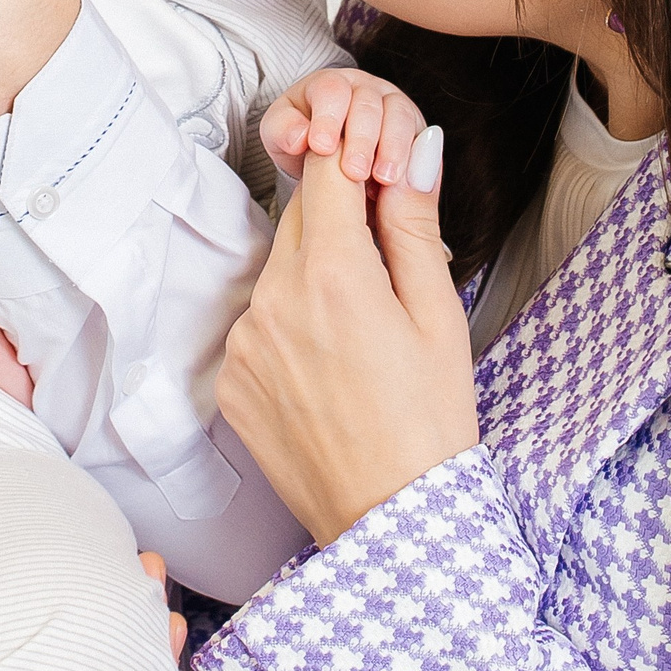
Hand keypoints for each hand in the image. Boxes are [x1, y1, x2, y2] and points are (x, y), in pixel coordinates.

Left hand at [218, 135, 478, 542]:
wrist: (392, 520)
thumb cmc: (429, 422)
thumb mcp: (438, 313)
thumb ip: (415, 223)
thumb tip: (413, 150)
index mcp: (331, 273)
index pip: (326, 173)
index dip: (354, 163)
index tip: (376, 173)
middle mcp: (273, 300)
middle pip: (298, 220)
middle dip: (340, 226)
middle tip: (387, 272)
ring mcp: (245, 343)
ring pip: (278, 274)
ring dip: (314, 278)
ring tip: (362, 336)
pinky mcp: (232, 381)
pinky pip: (260, 326)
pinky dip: (290, 328)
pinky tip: (331, 368)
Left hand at [260, 66, 427, 184]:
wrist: (328, 162)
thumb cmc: (304, 144)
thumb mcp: (283, 137)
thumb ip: (283, 132)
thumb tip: (299, 136)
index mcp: (329, 84)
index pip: (331, 90)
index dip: (327, 117)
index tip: (321, 148)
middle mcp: (364, 88)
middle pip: (367, 104)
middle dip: (361, 139)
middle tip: (354, 172)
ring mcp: (391, 104)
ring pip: (398, 116)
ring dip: (392, 148)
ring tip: (383, 180)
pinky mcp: (414, 128)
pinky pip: (420, 137)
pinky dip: (412, 158)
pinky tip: (401, 182)